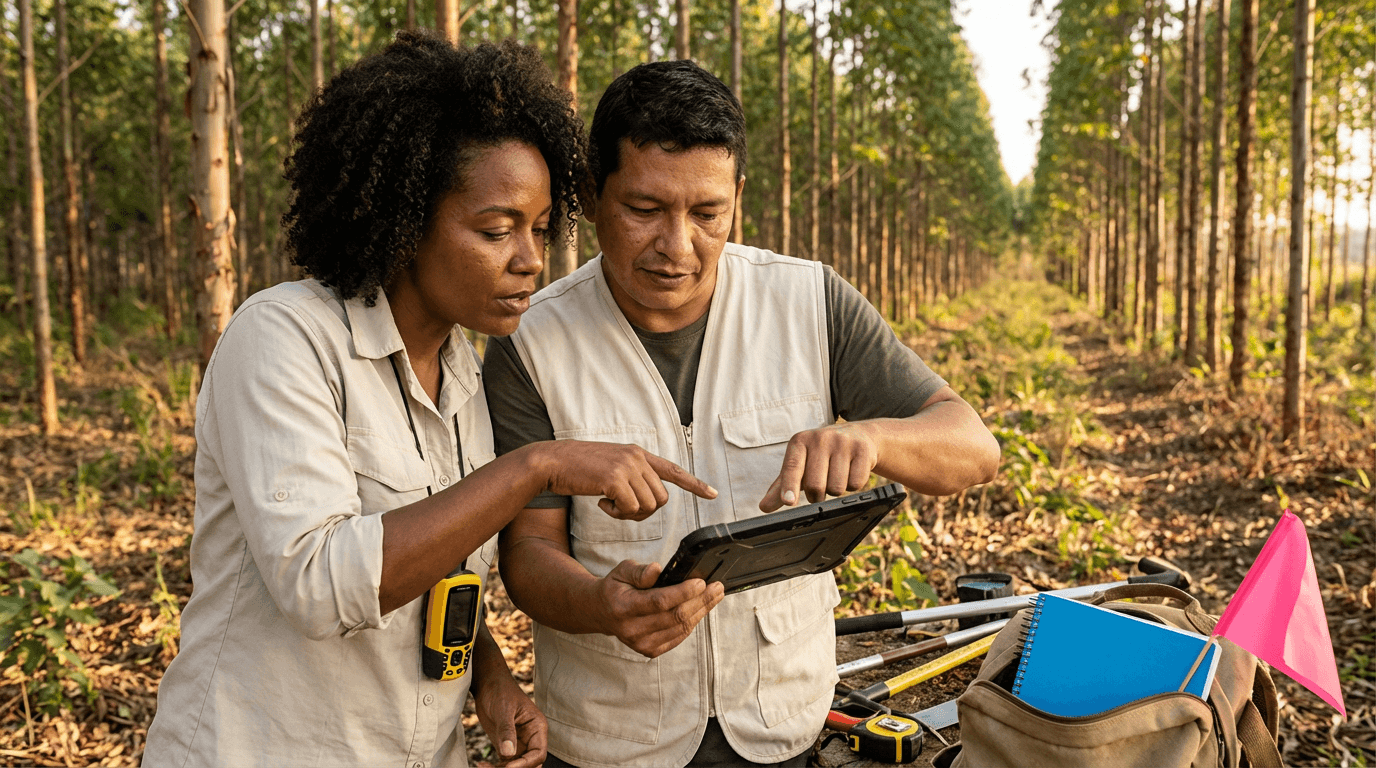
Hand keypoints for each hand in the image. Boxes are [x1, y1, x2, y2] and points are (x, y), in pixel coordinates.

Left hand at [473, 674, 546, 767]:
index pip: (538, 753)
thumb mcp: (503, 710)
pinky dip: (494, 767)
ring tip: (484, 767)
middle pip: (531, 763)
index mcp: (537, 727)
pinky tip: (482, 765)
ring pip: (516, 766)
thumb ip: (507, 731)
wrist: (487, 685)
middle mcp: (530, 738)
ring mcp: (518, 743)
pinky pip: (504, 763)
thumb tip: (509, 753)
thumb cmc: (500, 691)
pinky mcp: (505, 746)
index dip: (525, 763)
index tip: (508, 766)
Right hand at [539, 440, 716, 520]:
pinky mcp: (615, 478)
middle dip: (644, 511)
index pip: (673, 469)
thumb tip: (646, 500)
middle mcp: (637, 458)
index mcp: (638, 454)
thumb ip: (631, 476)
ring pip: (648, 506)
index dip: (694, 483)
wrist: (552, 462)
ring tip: (609, 504)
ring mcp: (627, 466)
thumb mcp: (611, 466)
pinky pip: (630, 509)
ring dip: (629, 514)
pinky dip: (616, 514)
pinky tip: (601, 503)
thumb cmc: (578, 469)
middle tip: (620, 509)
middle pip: (661, 499)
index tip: (713, 493)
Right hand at [593, 559, 724, 657]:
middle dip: (700, 600)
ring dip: (702, 611)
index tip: (701, 582)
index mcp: (624, 607)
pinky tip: (702, 609)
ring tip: (715, 596)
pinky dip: (693, 622)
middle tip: (717, 587)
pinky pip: (678, 637)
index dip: (683, 592)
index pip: (659, 602)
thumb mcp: (621, 571)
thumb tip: (657, 570)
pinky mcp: (650, 651)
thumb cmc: (615, 588)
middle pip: (675, 616)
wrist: (601, 613)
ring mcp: (642, 643)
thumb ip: (639, 571)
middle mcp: (632, 629)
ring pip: (681, 628)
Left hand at [758, 422, 877, 511]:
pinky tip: (850, 473)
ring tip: (836, 478)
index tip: (789, 501)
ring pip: (837, 487)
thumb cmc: (821, 455)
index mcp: (800, 442)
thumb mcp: (800, 465)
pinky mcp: (862, 449)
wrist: (856, 435)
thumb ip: (781, 486)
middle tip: (819, 489)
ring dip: (836, 491)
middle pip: (816, 485)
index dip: (790, 486)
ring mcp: (843, 442)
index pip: (793, 468)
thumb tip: (764, 507)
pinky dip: (853, 486)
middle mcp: (820, 438)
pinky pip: (856, 483)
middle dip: (816, 495)